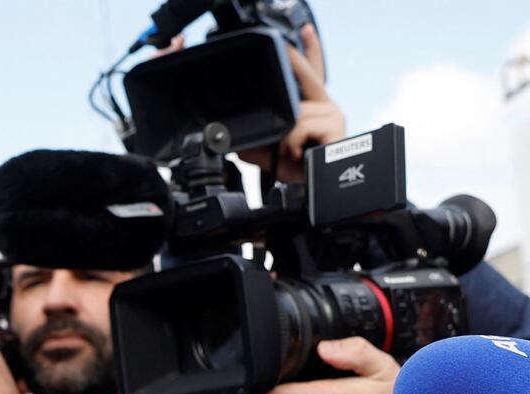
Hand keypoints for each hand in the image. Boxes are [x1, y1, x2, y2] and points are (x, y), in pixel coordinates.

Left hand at [237, 24, 344, 182]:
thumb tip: (229, 138)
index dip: (308, 49)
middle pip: (298, 90)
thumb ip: (254, 140)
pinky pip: (298, 127)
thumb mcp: (269, 153)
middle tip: (292, 109)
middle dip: (288, 111)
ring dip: (285, 142)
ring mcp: (332, 113)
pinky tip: (302, 157)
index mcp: (314, 109)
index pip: (312, 72)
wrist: (316, 193)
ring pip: (292, 115)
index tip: (302, 31)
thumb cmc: (298, 173)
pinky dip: (292, 146)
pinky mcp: (334, 124)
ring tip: (294, 158)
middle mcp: (326, 106)